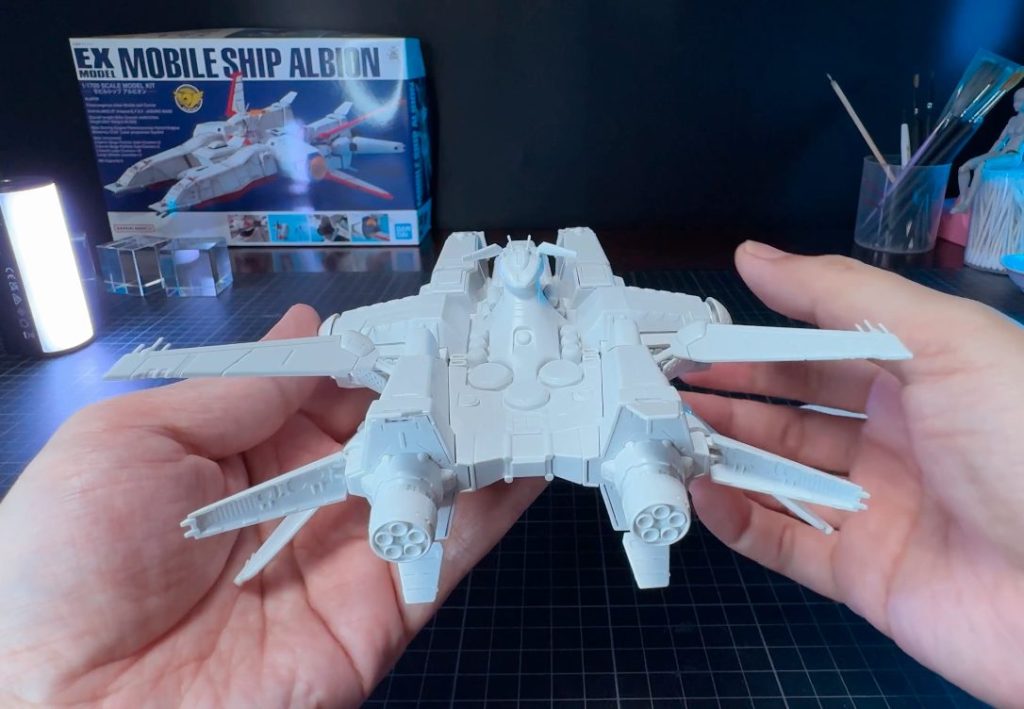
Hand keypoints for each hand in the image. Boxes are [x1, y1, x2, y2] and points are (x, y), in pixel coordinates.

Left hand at [0, 305, 544, 706]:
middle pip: (391, 429)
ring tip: (530, 379)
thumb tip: (307, 328)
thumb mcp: (131, 441)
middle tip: (497, 334)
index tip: (429, 311)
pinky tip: (527, 450)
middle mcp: (304, 498)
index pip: (334, 385)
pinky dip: (494, 502)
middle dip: (442, 383)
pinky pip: (446, 548)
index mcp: (244, 450)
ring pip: (430, 480)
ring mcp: (346, 554)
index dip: (381, 348)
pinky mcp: (380, 611)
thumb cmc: (62, 566)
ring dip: (480, 432)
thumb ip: (237, 389)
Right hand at [684, 242, 1023, 706]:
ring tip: (672, 440)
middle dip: (732, 402)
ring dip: (724, 458)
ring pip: (780, 478)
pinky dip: (738, 523)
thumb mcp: (945, 342)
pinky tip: (702, 497)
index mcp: (922, 382)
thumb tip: (757, 256)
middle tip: (671, 392)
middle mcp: (897, 443)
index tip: (699, 341)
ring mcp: (877, 510)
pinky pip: (785, 544)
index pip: (820, 355)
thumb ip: (843, 296)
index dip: (758, 345)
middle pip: (793, 416)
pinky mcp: (864, 575)